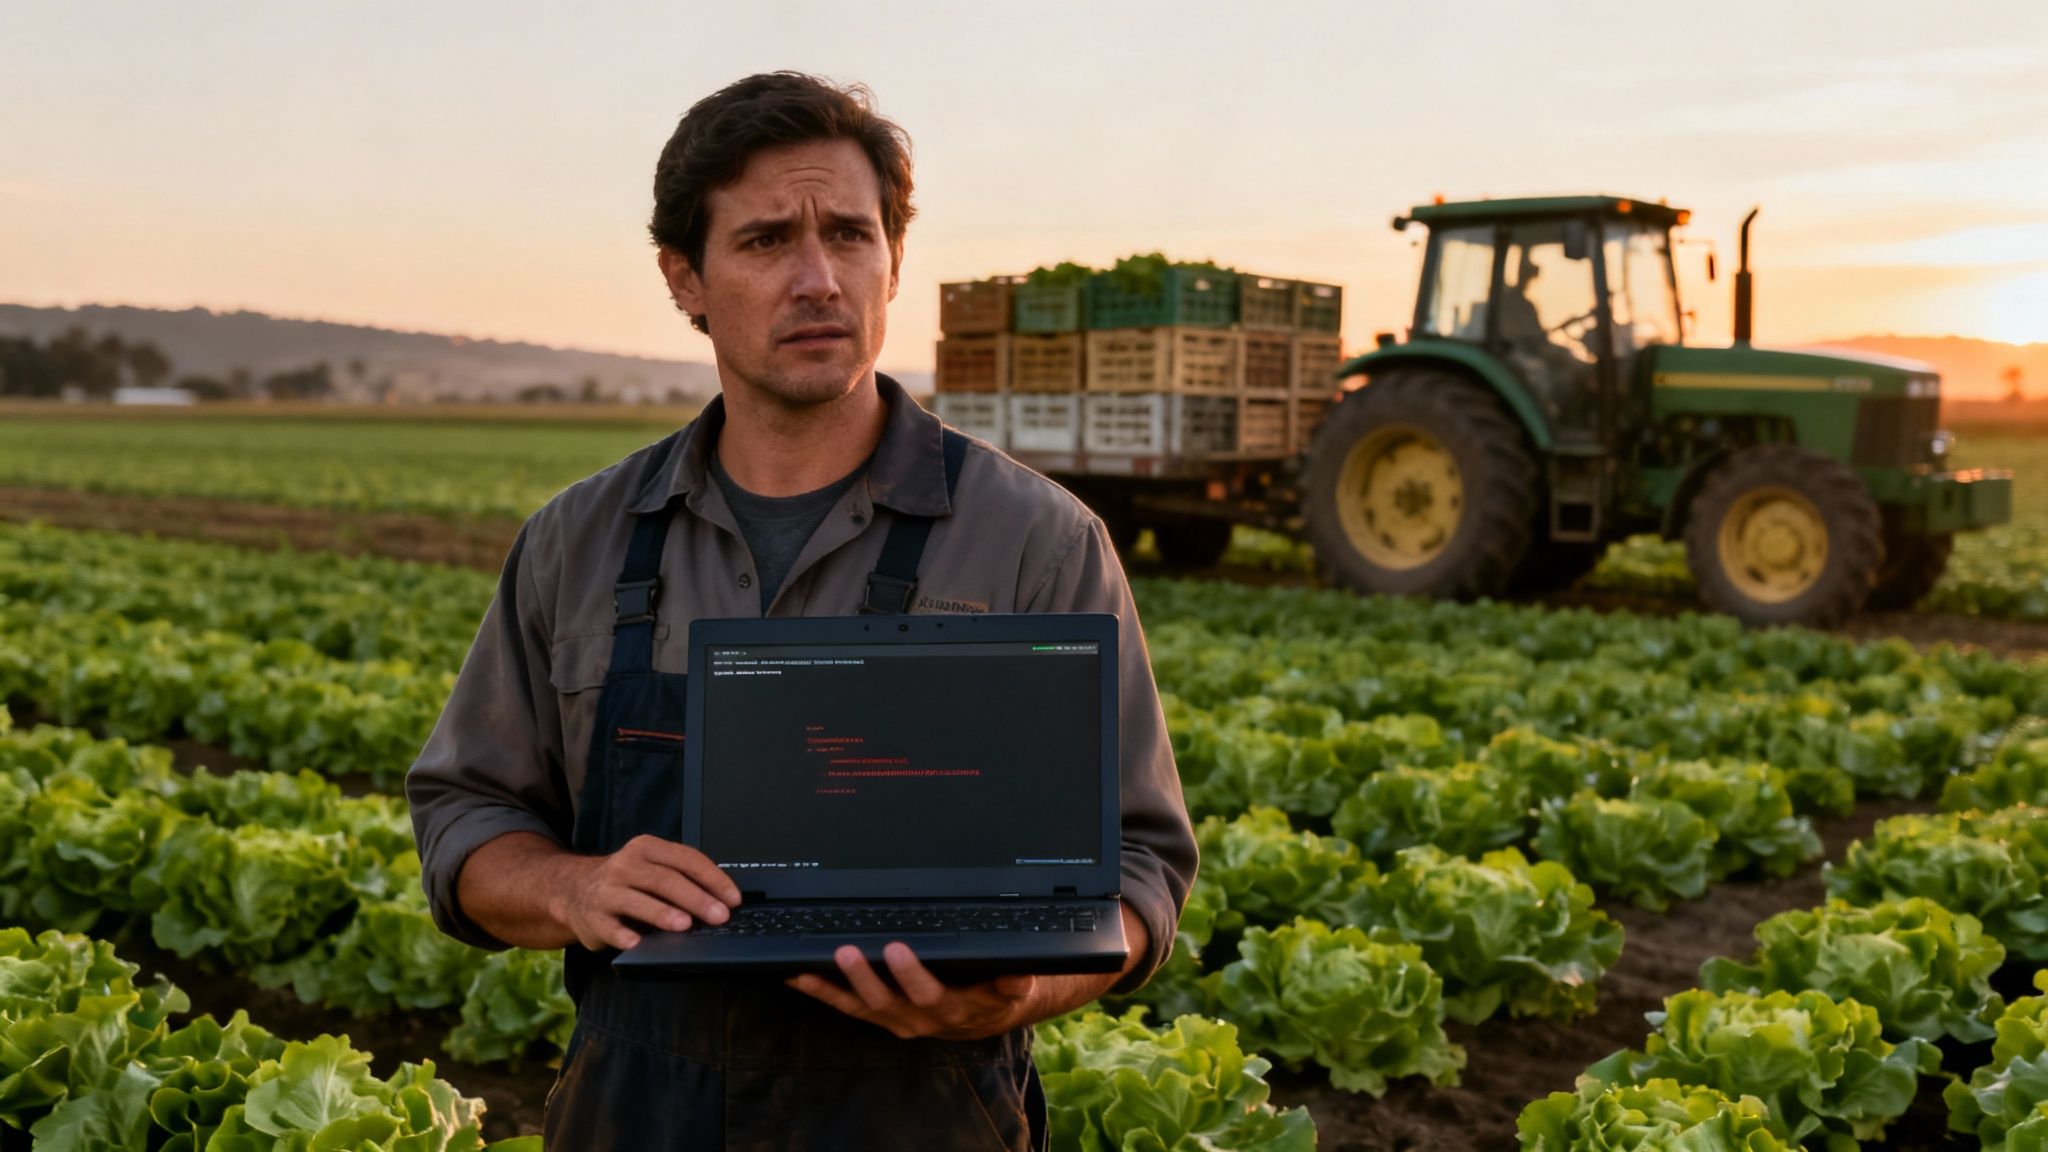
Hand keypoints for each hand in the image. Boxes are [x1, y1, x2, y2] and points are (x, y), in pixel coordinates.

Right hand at [551, 834, 740, 950]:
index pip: (686, 859)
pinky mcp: (593, 918)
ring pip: (638, 900)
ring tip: (685, 925)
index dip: (713, 878)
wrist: (573, 890)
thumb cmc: (625, 882)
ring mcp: (607, 891)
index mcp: (647, 848)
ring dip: (663, 913)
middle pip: (666, 880)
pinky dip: (624, 936)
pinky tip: (638, 944)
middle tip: (719, 916)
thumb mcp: (651, 869)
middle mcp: (626, 866)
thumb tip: (722, 901)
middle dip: (696, 898)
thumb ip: (681, 878)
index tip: (733, 898)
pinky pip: (611, 927)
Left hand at [786, 942, 1036, 1040]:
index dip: (910, 973)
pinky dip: (821, 992)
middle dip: (863, 976)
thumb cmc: (991, 994)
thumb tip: (1019, 973)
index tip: (896, 947)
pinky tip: (798, 976)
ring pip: (859, 1006)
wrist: (981, 1018)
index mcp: (950, 1008)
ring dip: (833, 987)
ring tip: (808, 968)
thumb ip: (1015, 981)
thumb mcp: (1011, 989)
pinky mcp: (877, 1015)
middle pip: (884, 1000)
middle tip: (846, 951)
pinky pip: (846, 1006)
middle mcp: (917, 1017)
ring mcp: (893, 1018)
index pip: (927, 992)